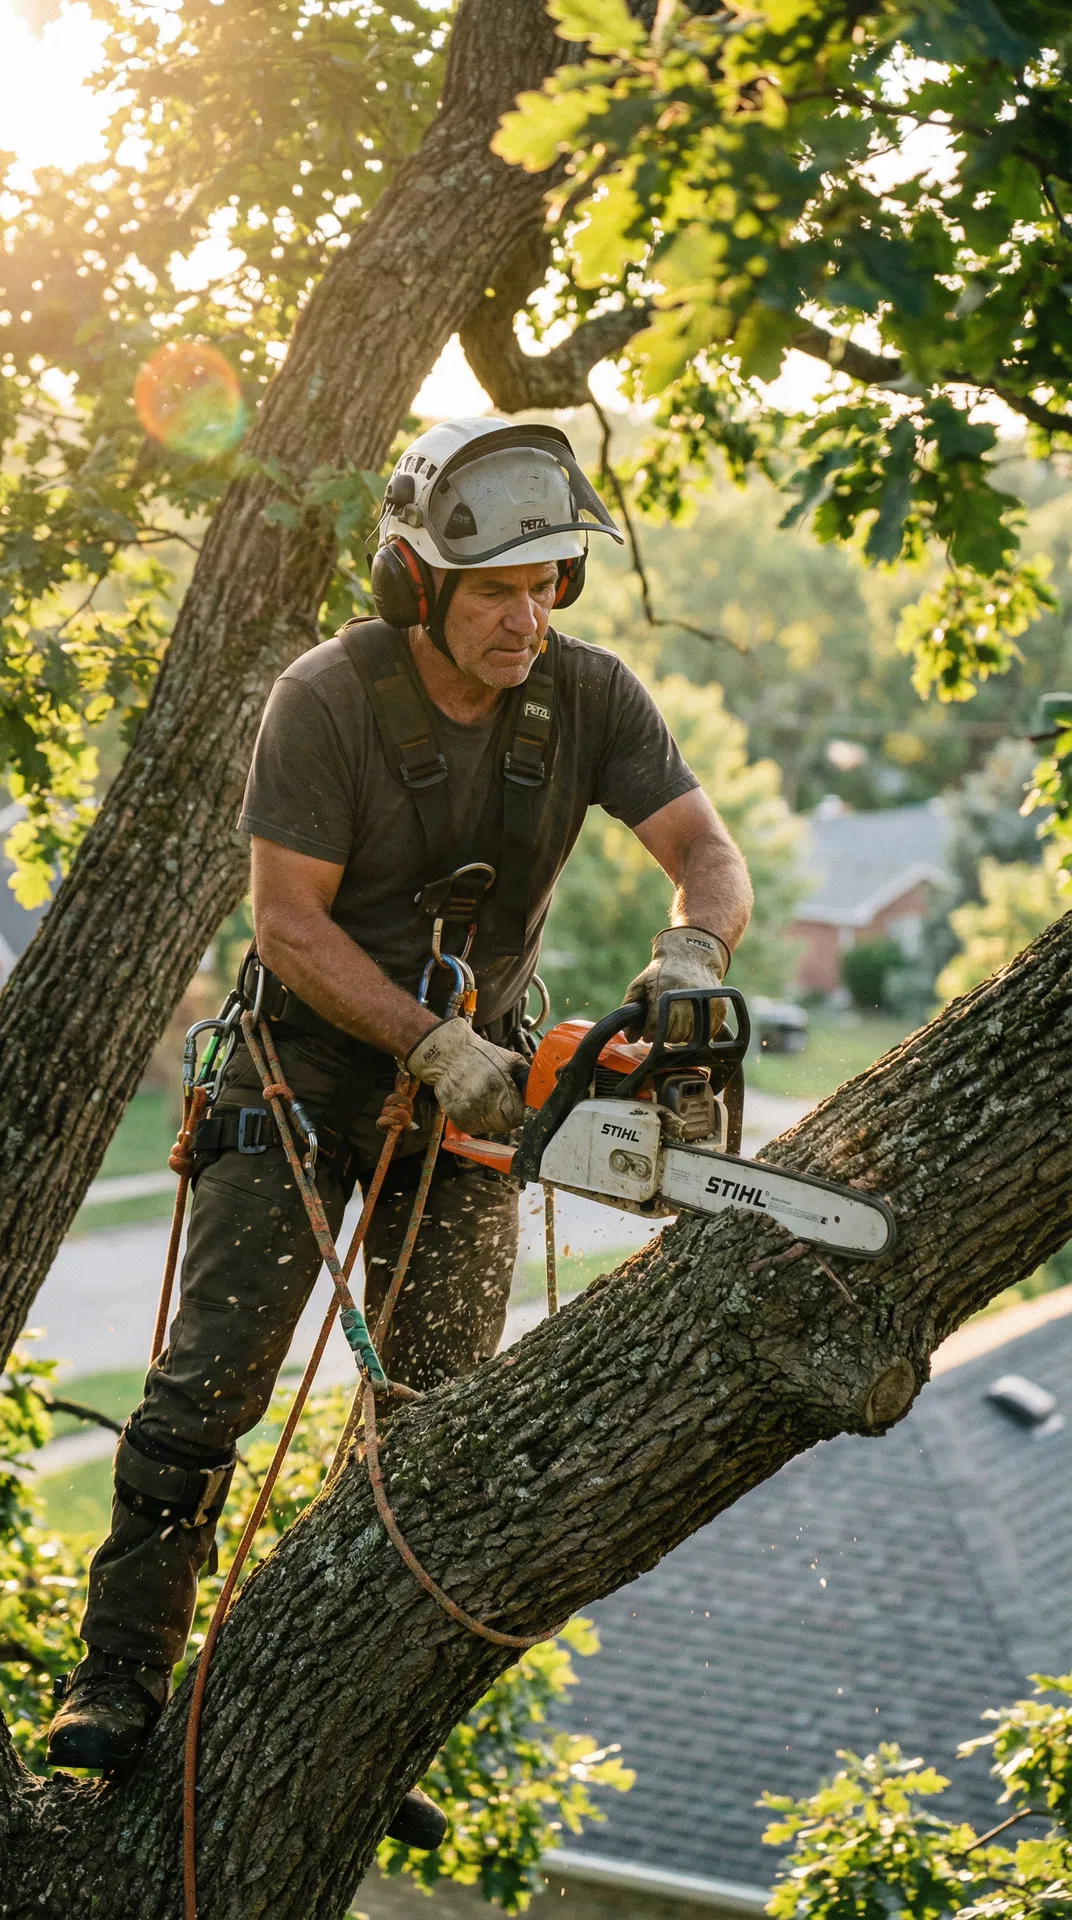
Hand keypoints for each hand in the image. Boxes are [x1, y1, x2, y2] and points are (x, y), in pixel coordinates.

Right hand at [407, 1019, 526, 1134]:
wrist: (448, 1054)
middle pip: (504, 1126)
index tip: (517, 1106)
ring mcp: (467, 1112)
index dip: (519, 1112)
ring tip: (488, 1102)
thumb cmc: (480, 1055)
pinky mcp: (455, 1117)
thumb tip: (539, 1089)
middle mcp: (482, 1103)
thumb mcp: (508, 1059)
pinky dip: (477, 1121)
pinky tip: (476, 1105)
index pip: (516, 1118)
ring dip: (492, 1120)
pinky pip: (473, 1128)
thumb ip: (525, 1075)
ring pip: (489, 1129)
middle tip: (504, 1105)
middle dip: (507, 1117)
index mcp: (499, 1088)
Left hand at [624, 925, 728, 1042]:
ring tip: (676, 1020)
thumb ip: (630, 1009)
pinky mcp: (720, 1007)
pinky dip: (697, 1032)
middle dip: (665, 1034)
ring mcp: (706, 1002)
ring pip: (691, 1037)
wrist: (691, 956)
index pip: (658, 1025)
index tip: (648, 1033)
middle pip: (674, 1035)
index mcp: (665, 990)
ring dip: (681, 1034)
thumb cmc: (662, 973)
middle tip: (663, 1024)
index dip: (650, 1033)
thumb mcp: (640, 985)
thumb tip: (630, 1037)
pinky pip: (707, 1035)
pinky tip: (690, 1020)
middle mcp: (688, 996)